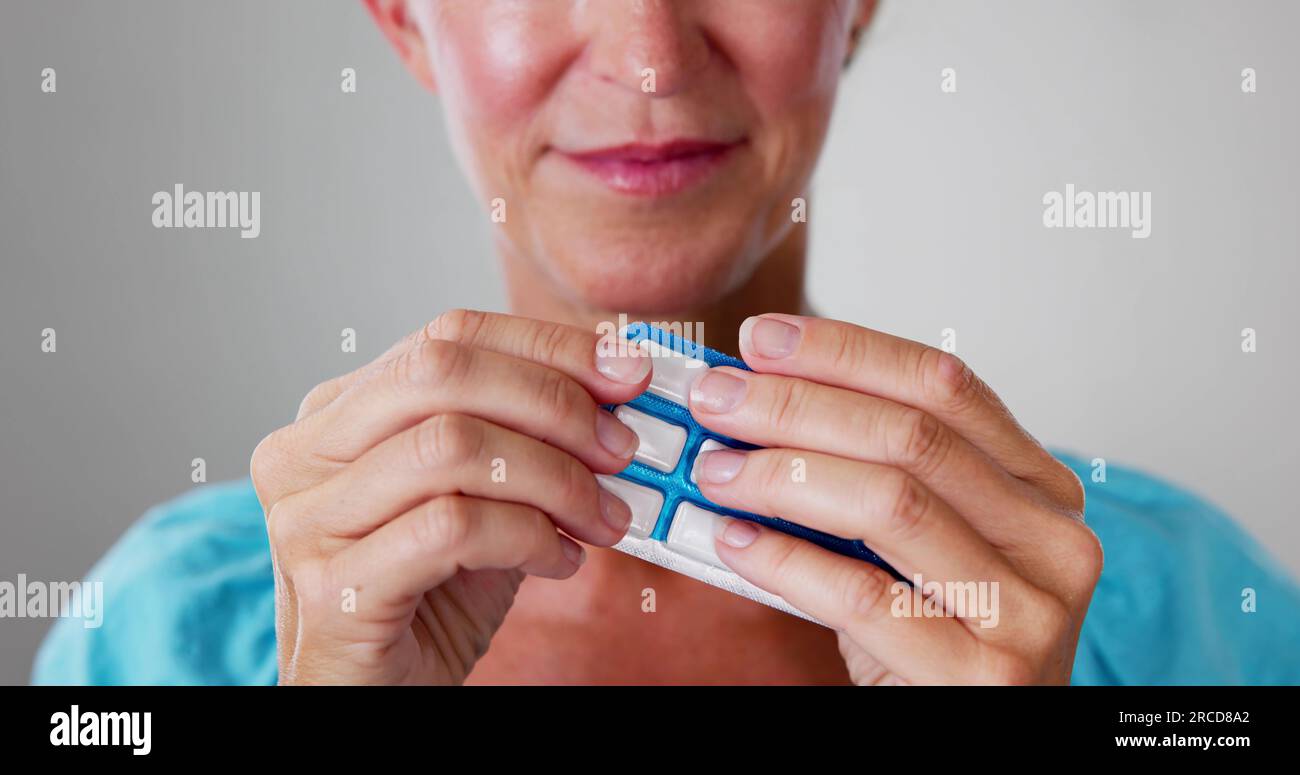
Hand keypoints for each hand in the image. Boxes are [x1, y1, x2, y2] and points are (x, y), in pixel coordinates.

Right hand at [250, 310, 647, 683]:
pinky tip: (559, 561)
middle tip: (622, 448)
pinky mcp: (332, 587)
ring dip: (554, 478)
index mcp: (338, 413)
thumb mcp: (484, 496)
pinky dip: (528, 537)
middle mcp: (305, 453)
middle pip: (443, 372)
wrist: (376, 697)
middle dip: (555, 403)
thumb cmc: (431, 594)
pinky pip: (451, 527)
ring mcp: (307, 519)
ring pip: (450, 446)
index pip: (448, 335)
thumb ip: (527, 438)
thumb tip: (622, 385)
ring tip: (602, 519)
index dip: (547, 346)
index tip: (629, 372)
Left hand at [690, 314, 1101, 684]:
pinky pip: (863, 597)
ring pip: (891, 503)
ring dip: (782, 476)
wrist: (975, 744)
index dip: (846, 351)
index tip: (762, 338)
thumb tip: (753, 406)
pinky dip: (785, 562)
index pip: (944, 385)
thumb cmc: (937, 641)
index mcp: (1041, 488)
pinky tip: (733, 543)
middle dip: (796, 406)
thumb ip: (867, 477)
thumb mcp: (919, 546)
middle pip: (912, 436)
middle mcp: (1052, 540)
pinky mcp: (984, 677)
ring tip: (714, 472)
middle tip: (715, 400)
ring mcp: (1028, 612)